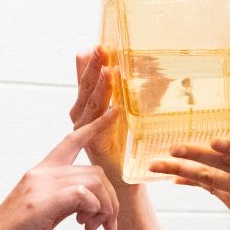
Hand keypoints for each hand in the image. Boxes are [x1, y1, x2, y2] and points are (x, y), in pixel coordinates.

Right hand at [0, 108, 120, 229]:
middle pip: (94, 171)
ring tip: (96, 228)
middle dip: (111, 199)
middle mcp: (39, 174)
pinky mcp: (40, 204)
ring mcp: (38, 187)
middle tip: (107, 224)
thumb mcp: (44, 213)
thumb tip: (87, 201)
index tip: (114, 111)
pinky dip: (93, 210)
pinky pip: (82, 194)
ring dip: (105, 208)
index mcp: (40, 173)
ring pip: (93, 181)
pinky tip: (86, 225)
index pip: (71, 141)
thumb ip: (65, 200)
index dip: (95, 125)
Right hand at [70, 47, 127, 184]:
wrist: (121, 184)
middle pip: (85, 88)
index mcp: (85, 108)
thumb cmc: (124, 148)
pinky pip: (99, 129)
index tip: (94, 45)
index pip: (85, 81)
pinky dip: (108, 117)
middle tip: (100, 48)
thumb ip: (129, 93)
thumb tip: (149, 67)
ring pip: (91, 105)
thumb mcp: (125, 114)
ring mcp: (83, 133)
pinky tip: (118, 108)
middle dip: (93, 67)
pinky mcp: (93, 147)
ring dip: (101, 87)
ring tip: (109, 70)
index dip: (89, 64)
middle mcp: (80, 119)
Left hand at [149, 138, 229, 229]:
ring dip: (183, 168)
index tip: (210, 141)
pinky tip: (180, 179)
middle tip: (169, 146)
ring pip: (210, 177)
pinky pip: (214, 193)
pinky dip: (196, 184)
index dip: (227, 146)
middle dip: (191, 152)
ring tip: (161, 163)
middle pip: (220, 160)